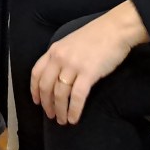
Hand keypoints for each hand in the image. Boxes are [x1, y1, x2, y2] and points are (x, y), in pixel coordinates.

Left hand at [30, 1, 148, 124]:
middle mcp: (60, 58)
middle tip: (51, 116)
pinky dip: (74, 110)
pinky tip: (74, 118)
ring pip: (60, 94)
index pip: (36, 73)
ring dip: (60, 110)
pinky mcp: (88, 73)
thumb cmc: (96, 36)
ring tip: (63, 121)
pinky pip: (77, 97)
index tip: (37, 102)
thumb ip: (62, 56)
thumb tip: (58, 75)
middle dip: (47, 104)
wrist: (115, 29)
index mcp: (54, 50)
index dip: (34, 90)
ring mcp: (73, 65)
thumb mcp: (70, 42)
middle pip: (46, 86)